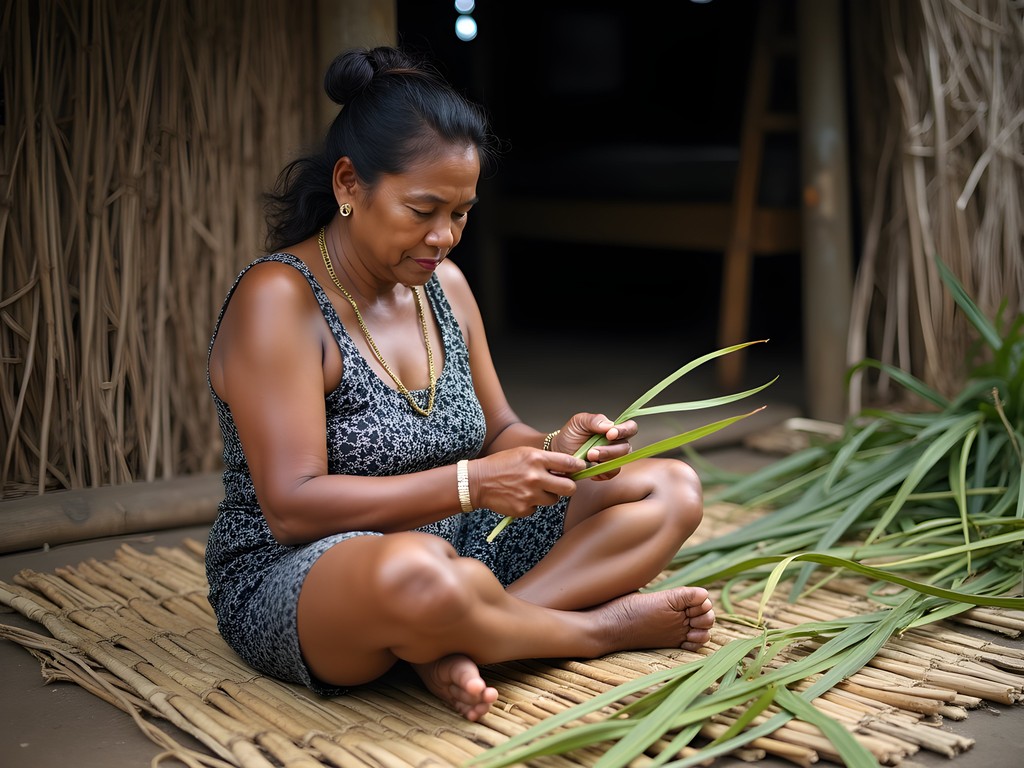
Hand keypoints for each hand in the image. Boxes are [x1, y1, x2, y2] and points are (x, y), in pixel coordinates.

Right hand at [471, 447, 585, 517]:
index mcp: (536, 458)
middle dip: (569, 487)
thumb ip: (545, 460)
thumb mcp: (524, 453)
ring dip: (548, 496)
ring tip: (533, 489)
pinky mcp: (524, 509)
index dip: (579, 467)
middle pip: (570, 488)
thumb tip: (567, 468)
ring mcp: (530, 495)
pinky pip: (538, 508)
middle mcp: (535, 476)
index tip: (581, 468)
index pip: (569, 463)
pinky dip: (532, 504)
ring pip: (554, 500)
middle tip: (564, 485)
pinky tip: (520, 496)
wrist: (478, 481)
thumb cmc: (502, 465)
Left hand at [553, 413, 637, 480]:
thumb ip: (594, 420)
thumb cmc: (570, 435)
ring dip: (604, 460)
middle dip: (609, 450)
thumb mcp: (579, 422)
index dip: (624, 431)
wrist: (559, 451)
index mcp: (613, 429)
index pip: (630, 428)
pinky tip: (590, 466)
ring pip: (619, 461)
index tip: (610, 434)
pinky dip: (601, 471)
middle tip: (592, 451)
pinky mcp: (606, 471)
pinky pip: (611, 473)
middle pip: (626, 447)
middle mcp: (616, 443)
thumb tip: (609, 425)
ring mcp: (612, 458)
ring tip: (588, 457)